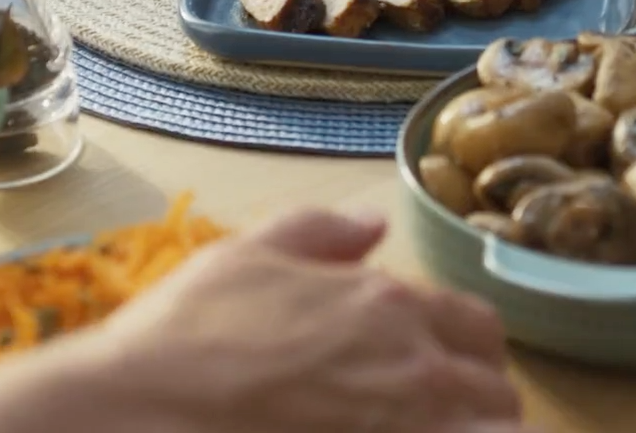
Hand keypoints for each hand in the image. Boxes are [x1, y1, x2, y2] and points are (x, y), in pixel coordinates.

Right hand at [0, 209, 528, 432]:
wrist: (139, 408)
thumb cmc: (184, 336)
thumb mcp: (245, 256)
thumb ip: (318, 231)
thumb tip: (372, 223)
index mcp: (387, 303)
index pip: (477, 327)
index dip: (467, 350)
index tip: (444, 368)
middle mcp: (413, 365)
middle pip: (496, 391)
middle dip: (479, 400)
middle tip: (442, 413)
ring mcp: (405, 425)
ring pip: (494, 432)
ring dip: (476, 428)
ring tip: (439, 431)